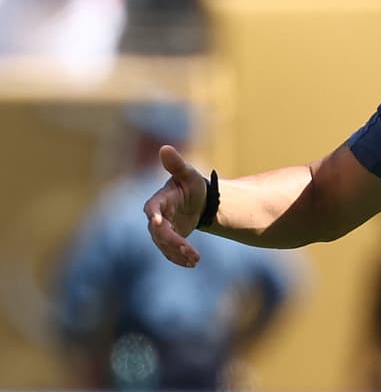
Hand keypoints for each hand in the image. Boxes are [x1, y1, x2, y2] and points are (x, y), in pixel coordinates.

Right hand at [143, 145, 206, 267]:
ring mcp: (161, 231)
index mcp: (159, 201)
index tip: (158, 222)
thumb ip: (176, 164)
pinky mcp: (168, 241)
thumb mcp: (187, 174)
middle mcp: (156, 218)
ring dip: (178, 253)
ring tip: (195, 260)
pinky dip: (180, 258)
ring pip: (165, 245)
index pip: (152, 208)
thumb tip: (165, 148)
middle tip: (189, 250)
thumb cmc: (191, 185)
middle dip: (173, 241)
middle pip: (160, 232)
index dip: (154, 215)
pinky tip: (192, 263)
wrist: (198, 201)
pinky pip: (170, 252)